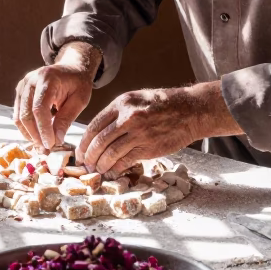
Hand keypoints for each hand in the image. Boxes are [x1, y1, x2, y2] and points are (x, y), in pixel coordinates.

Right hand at [13, 42, 100, 149]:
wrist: (70, 68)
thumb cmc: (78, 83)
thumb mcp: (79, 100)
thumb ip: (66, 119)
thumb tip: (56, 140)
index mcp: (47, 78)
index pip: (39, 108)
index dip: (43, 129)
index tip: (50, 145)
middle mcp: (30, 80)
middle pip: (26, 114)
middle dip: (35, 135)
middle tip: (46, 150)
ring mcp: (22, 86)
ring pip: (19, 117)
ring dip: (30, 135)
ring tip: (42, 146)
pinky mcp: (20, 93)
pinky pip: (18, 115)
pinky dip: (27, 128)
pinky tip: (37, 137)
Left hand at [77, 81, 235, 173]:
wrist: (190, 111)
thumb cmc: (162, 104)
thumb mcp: (136, 99)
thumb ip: (117, 113)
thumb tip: (98, 133)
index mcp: (122, 103)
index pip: (94, 126)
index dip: (84, 142)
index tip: (80, 152)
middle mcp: (128, 118)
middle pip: (99, 142)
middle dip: (89, 156)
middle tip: (85, 164)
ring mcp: (139, 134)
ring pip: (110, 154)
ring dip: (101, 165)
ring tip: (98, 170)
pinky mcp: (149, 148)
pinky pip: (126, 161)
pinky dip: (116, 168)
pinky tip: (113, 171)